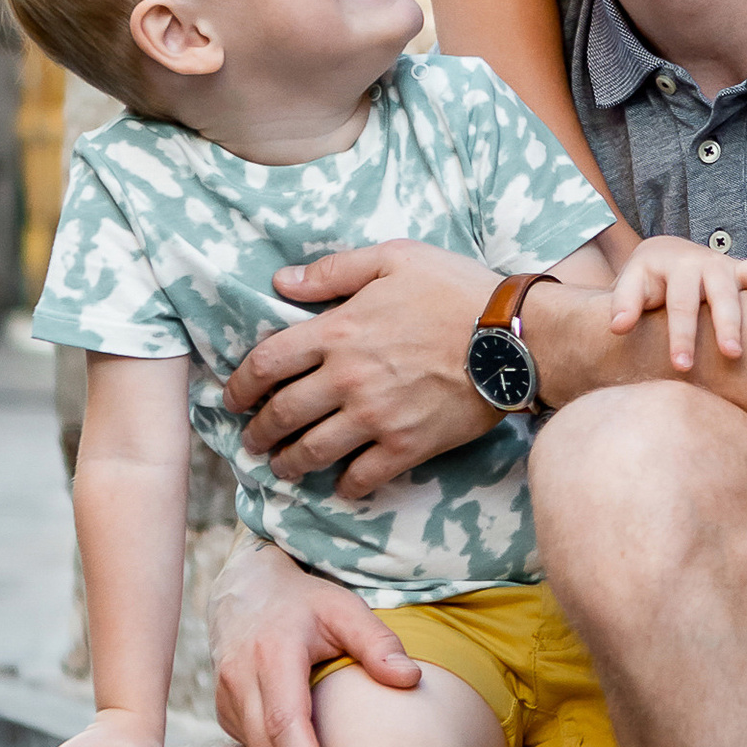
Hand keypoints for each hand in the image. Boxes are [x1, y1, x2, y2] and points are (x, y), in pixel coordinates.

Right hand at [211, 537, 421, 746]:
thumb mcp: (346, 609)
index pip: (284, 721)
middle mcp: (240, 676)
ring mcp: (226, 695)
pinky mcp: (224, 710)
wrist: (247, 588)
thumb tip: (410, 679)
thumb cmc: (306, 602)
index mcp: (272, 653)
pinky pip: (250, 746)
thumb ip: (378, 642)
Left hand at [227, 243, 494, 493]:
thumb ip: (334, 271)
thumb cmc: (457, 291)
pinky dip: (347, 487)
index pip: (267, 364)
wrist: (514, 338)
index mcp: (337, 332)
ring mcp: (375, 417)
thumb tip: (282, 281)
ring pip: (313, 452)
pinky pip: (363, 477)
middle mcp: (347, 379)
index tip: (232, 398)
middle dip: (258, 432)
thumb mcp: (394, 259)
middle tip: (252, 441)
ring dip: (290, 464)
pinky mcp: (406, 446)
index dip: (240, 385)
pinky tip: (342, 487)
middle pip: (282, 414)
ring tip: (283, 469)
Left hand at [607, 236, 746, 372]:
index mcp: (678, 270)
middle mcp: (708, 264)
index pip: (679, 306)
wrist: (665, 255)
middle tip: (733, 353)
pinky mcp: (746, 271)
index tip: (682, 366)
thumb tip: (617, 327)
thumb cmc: (647, 280)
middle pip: (720, 295)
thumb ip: (623, 304)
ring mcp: (731, 267)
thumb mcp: (630, 285)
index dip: (680, 336)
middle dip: (727, 324)